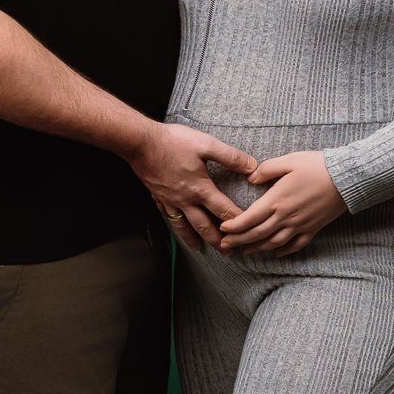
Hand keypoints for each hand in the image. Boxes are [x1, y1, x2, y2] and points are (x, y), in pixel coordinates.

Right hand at [129, 122, 257, 250]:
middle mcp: (186, 200)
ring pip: (184, 226)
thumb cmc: (173, 142)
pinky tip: (177, 227)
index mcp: (201, 189)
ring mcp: (170, 200)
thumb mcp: (207, 145)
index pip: (224, 210)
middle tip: (227, 251)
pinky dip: (174, 226)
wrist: (141, 142)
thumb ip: (231, 157)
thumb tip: (252, 167)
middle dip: (216, 240)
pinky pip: (168, 216)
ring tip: (201, 249)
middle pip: (204, 226)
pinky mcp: (158, 196)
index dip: (237, 222)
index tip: (247, 232)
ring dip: (194, 239)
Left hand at [217, 151, 345, 256]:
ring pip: (273, 243)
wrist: (347, 178)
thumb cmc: (317, 166)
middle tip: (225, 246)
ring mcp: (300, 225)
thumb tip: (251, 178)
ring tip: (244, 251)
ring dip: (257, 248)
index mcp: (277, 200)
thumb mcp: (289, 160)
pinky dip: (283, 251)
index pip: (249, 218)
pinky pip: (295, 245)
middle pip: (257, 234)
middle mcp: (286, 217)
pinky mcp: (313, 229)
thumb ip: (267, 169)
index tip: (223, 228)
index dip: (234, 225)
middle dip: (239, 241)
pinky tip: (276, 253)